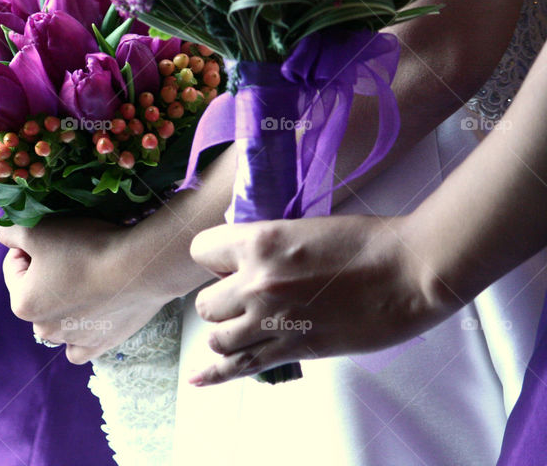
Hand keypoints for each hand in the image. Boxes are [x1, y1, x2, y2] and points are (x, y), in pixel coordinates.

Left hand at [0, 218, 171, 363]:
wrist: (139, 267)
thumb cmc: (85, 247)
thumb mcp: (38, 228)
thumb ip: (10, 232)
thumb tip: (4, 237)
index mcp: (23, 304)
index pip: (14, 265)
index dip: (30, 245)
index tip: (53, 235)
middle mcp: (43, 329)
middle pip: (37, 292)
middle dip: (47, 273)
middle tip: (73, 253)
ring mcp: (73, 341)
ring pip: (57, 319)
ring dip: (65, 300)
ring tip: (88, 276)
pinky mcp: (101, 345)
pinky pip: (80, 344)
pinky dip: (81, 332)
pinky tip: (91, 314)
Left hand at [187, 215, 454, 385]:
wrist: (411, 271)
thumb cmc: (367, 242)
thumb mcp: (303, 228)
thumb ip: (268, 246)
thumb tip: (245, 261)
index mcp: (261, 241)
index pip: (201, 251)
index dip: (214, 259)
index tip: (232, 263)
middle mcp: (257, 282)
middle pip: (206, 302)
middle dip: (223, 300)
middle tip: (250, 296)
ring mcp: (273, 319)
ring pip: (217, 337)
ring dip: (228, 332)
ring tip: (247, 325)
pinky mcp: (294, 349)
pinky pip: (240, 367)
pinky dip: (214, 375)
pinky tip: (196, 379)